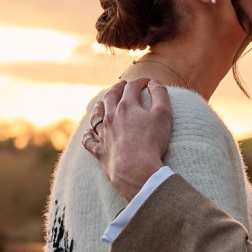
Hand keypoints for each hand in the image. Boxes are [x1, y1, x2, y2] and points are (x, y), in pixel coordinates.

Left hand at [81, 78, 172, 200]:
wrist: (135, 170)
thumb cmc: (151, 142)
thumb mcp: (163, 114)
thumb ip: (160, 94)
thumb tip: (154, 82)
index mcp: (127, 106)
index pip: (132, 87)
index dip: (140, 82)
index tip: (147, 82)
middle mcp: (111, 117)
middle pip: (110, 97)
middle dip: (117, 88)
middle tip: (122, 84)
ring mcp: (103, 134)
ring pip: (96, 116)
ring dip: (99, 107)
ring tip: (101, 103)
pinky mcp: (100, 151)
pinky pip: (89, 141)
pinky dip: (88, 135)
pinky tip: (88, 132)